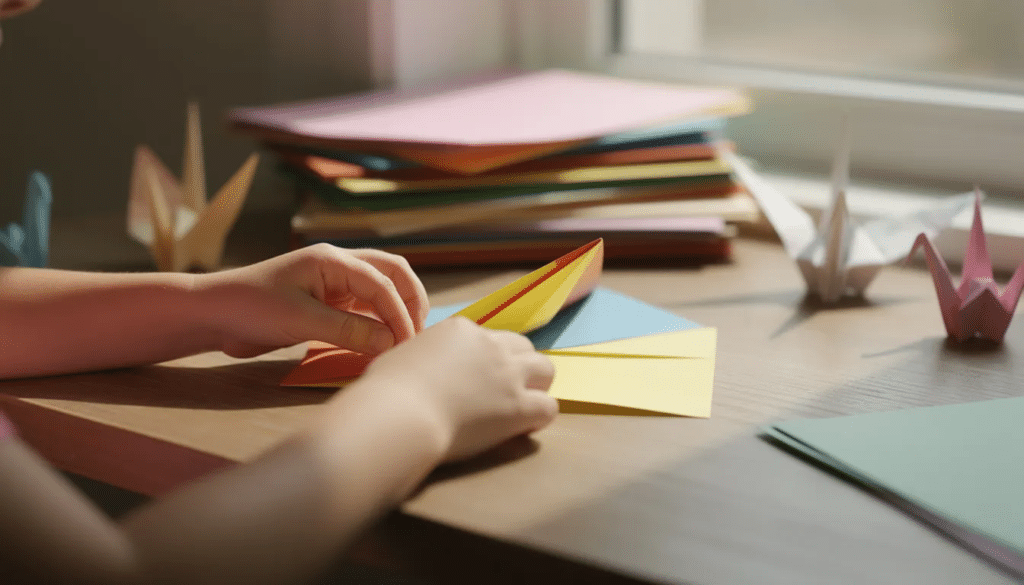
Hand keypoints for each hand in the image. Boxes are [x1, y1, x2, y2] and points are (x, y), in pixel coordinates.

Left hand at [197, 244, 428, 357]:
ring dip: (397, 310)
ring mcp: (333, 282)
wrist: (213, 313)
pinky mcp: (327, 301)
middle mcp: (338, 265)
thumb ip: (348, 331)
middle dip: (410, 302)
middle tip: (416, 336)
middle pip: (393, 273)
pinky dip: (378, 322)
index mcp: (332, 260)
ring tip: (404, 340)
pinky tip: (382, 342)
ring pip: (381, 288)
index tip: (405, 345)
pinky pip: (364, 307)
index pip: (382, 283)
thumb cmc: (250, 309)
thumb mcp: (300, 321)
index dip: (399, 314)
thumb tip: (389, 342)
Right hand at [359, 316, 557, 462]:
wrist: (399, 414)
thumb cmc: (387, 390)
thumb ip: (423, 357)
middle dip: (518, 366)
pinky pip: (549, 407)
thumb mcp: (403, 356)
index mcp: (461, 329)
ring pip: (546, 369)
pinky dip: (539, 417)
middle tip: (503, 390)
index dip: (486, 359)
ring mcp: (508, 375)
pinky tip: (522, 428)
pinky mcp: (519, 406)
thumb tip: (421, 368)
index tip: (475, 378)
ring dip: (537, 386)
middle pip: (523, 347)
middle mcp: (490, 345)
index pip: (489, 337)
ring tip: (521, 406)